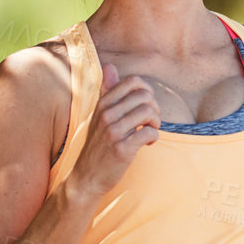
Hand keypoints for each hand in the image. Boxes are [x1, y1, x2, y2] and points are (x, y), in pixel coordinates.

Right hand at [66, 62, 159, 199]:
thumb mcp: (99, 115)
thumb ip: (107, 90)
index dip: (147, 91)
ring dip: (156, 123)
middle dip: (155, 108)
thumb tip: (110, 65)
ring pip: (149, 112)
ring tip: (150, 131)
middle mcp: (106, 115)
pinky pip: (150, 133)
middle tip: (150, 121)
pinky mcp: (121, 149)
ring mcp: (113, 132)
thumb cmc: (97, 145)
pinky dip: (154, 138)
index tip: (145, 106)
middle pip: (145, 95)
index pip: (133, 81)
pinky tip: (147, 143)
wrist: (86, 177)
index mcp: (103, 104)